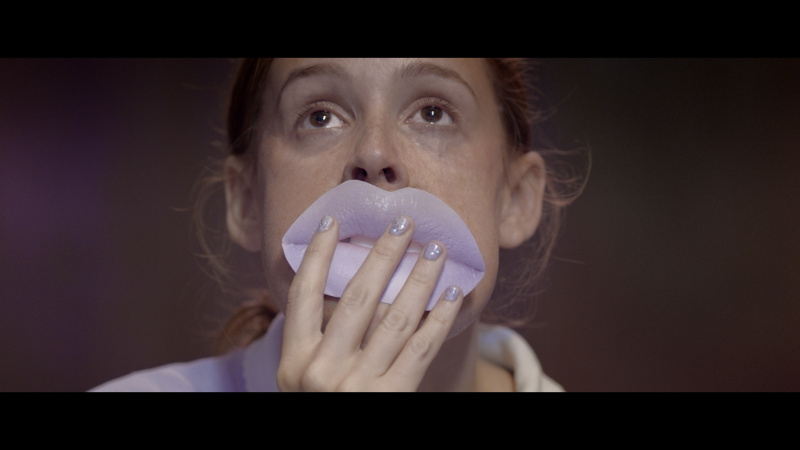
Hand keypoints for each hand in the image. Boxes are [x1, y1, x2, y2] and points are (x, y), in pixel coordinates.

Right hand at [276, 215, 463, 390]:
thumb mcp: (304, 385)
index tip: (332, 220)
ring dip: (419, 276)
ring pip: (396, 316)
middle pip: (356, 295)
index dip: (316, 254)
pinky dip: (441, 317)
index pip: (302, 294)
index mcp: (292, 363)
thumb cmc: (326, 408)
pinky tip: (453, 292)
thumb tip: (346, 287)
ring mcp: (357, 387)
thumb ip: (316, 344)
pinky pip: (423, 348)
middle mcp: (320, 373)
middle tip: (403, 220)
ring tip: (436, 248)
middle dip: (382, 252)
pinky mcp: (392, 399)